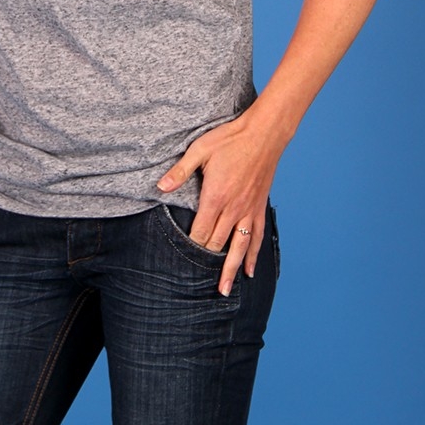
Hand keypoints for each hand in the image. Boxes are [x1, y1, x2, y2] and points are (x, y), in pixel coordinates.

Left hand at [157, 109, 284, 295]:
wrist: (264, 134)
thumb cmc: (230, 139)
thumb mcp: (199, 150)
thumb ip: (180, 171)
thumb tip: (160, 187)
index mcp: (215, 197)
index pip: (200, 231)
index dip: (191, 247)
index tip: (181, 261)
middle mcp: (233, 209)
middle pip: (217, 243)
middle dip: (206, 263)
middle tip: (197, 284)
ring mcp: (249, 211)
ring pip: (239, 248)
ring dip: (231, 270)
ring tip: (225, 291)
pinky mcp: (259, 207)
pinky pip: (257, 237)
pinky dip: (253, 256)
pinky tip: (250, 270)